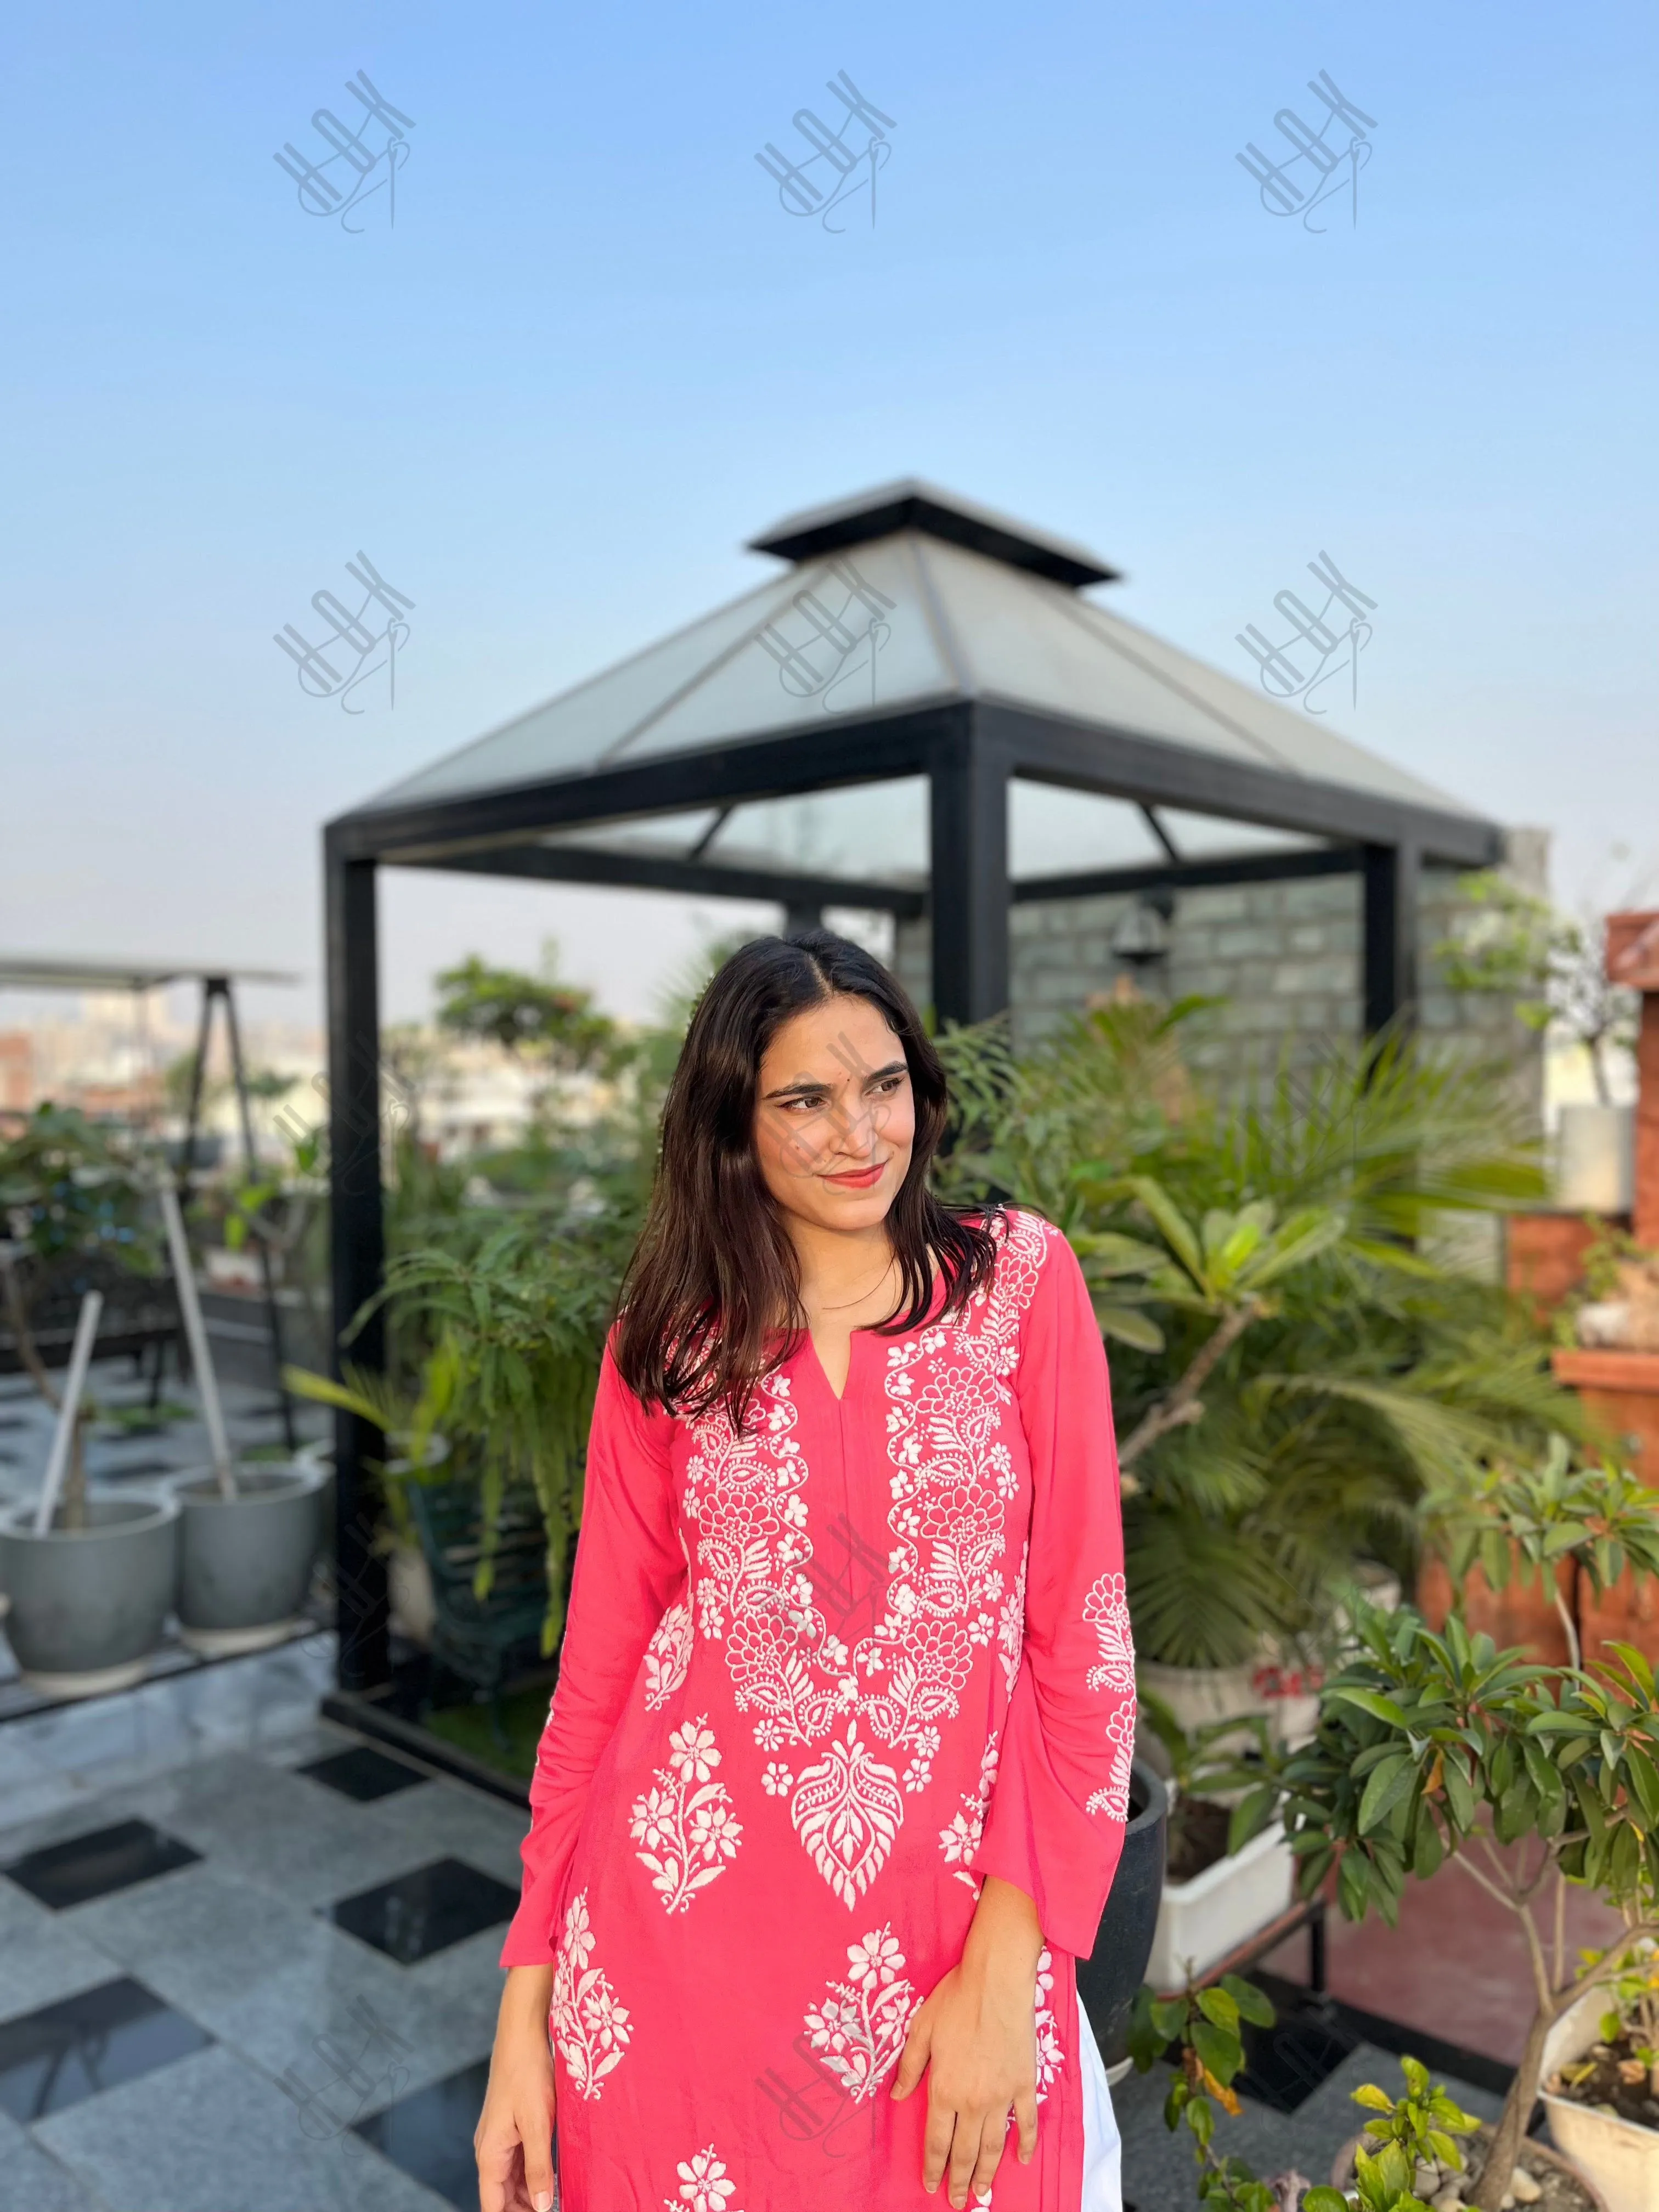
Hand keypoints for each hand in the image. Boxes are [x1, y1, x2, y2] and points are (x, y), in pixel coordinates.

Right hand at [476, 1965, 557, 2211]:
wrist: (522, 2034)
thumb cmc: (527, 2074)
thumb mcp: (537, 2123)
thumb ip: (538, 2168)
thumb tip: (540, 2207)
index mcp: (490, 2155)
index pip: (494, 2206)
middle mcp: (491, 2150)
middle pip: (503, 2196)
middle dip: (526, 2207)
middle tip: (558, 2208)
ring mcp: (501, 2138)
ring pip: (513, 2179)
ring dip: (532, 2192)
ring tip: (559, 2199)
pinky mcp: (513, 2126)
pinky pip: (521, 2160)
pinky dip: (535, 2173)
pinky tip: (556, 2177)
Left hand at [890, 1878, 1041, 2206]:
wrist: (997, 1982)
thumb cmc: (956, 2000)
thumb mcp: (921, 2030)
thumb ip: (909, 2067)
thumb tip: (896, 2096)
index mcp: (944, 2090)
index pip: (936, 2141)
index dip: (933, 2167)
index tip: (930, 2186)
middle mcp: (972, 2101)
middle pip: (965, 2151)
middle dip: (960, 2180)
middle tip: (959, 2202)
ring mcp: (1001, 2096)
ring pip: (994, 2145)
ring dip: (988, 2173)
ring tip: (984, 2194)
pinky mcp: (1024, 2084)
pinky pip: (1026, 2121)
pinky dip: (1025, 2142)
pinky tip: (1023, 2158)